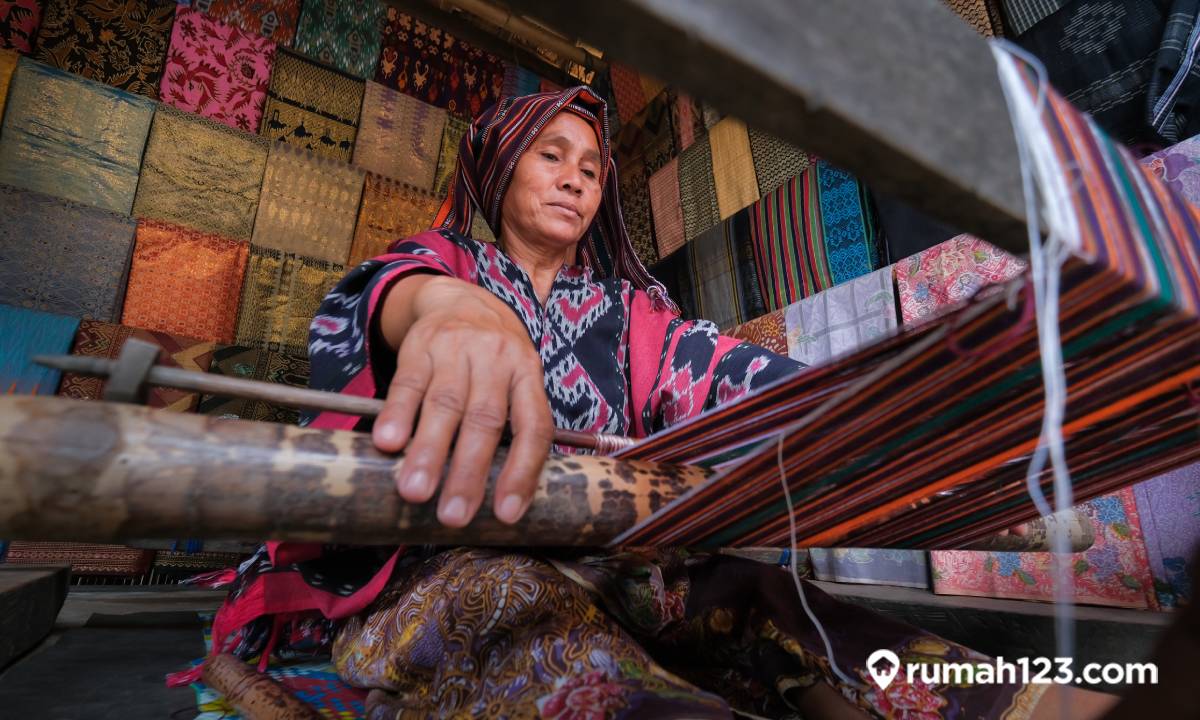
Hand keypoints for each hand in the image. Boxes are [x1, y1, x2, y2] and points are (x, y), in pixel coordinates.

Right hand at [371, 275, 553, 527]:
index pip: (533, 426)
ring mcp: (457, 350)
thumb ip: (509, 428)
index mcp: (527, 375)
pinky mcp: (420, 346)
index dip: (522, 472)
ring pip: (445, 404)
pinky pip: (408, 382)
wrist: (460, 300)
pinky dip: (397, 413)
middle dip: (468, 471)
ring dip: (429, 451)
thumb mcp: (515, 382)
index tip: (506, 514)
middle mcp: (496, 360)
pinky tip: (387, 442)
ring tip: (415, 492)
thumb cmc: (493, 361)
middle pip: (485, 419)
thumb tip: (500, 499)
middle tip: (453, 515)